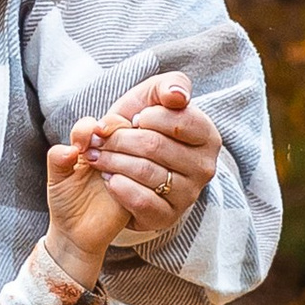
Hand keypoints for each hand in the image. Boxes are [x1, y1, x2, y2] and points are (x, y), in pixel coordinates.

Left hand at [42, 135, 152, 278]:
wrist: (75, 233)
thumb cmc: (66, 200)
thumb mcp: (56, 176)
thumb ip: (57, 157)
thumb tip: (72, 149)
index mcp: (106, 145)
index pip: (116, 122)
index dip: (103, 127)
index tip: (83, 144)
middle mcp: (126, 157)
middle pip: (136, 134)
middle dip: (112, 143)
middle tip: (92, 160)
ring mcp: (137, 177)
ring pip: (145, 157)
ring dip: (119, 161)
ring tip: (101, 176)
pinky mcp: (146, 198)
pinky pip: (148, 186)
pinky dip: (126, 183)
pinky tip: (111, 187)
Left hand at [67, 72, 219, 242]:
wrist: (118, 170)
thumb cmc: (137, 129)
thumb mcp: (148, 99)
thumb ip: (166, 86)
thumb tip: (178, 97)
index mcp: (207, 135)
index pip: (176, 119)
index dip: (145, 117)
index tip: (131, 120)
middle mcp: (205, 167)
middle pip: (154, 145)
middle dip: (119, 139)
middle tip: (100, 140)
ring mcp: (190, 194)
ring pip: (146, 171)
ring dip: (112, 161)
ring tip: (98, 156)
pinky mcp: (168, 217)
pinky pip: (142, 201)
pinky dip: (118, 186)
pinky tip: (108, 178)